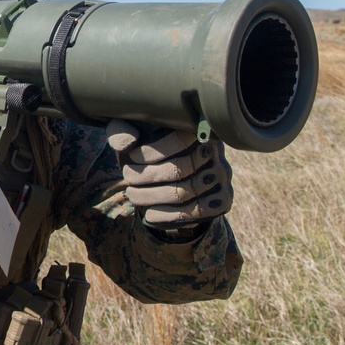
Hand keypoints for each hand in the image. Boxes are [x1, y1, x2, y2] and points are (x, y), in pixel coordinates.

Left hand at [106, 119, 232, 229]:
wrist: (170, 182)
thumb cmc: (147, 153)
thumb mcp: (132, 137)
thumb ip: (122, 132)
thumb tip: (129, 142)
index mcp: (195, 130)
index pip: (177, 140)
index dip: (149, 152)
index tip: (131, 157)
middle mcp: (214, 151)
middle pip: (178, 169)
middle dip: (146, 177)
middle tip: (127, 180)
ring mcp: (221, 176)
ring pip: (183, 192)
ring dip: (151, 197)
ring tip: (133, 195)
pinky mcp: (223, 199)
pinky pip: (196, 212)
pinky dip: (168, 215)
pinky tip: (150, 213)